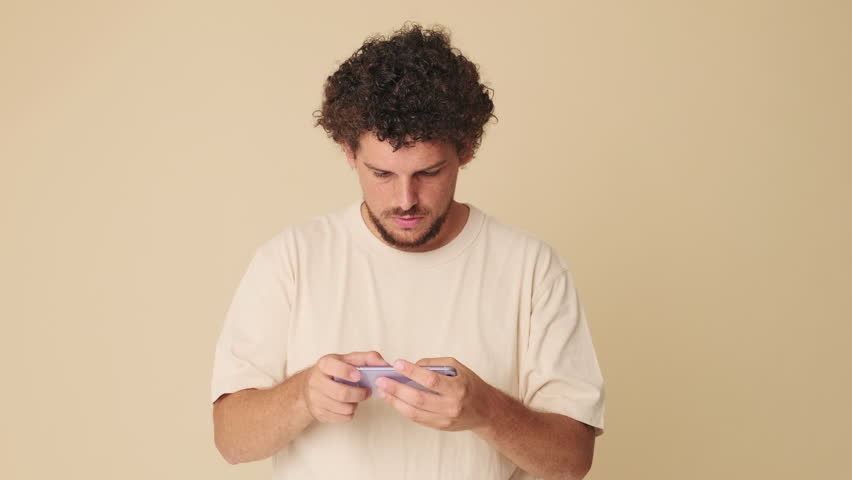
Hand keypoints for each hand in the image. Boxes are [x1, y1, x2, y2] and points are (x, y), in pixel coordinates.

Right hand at [301, 350, 388, 423]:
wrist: (310, 386)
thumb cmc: (334, 371)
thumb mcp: (347, 360)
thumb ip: (367, 358)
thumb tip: (384, 364)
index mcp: (324, 364)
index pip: (332, 367)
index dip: (346, 372)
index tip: (358, 376)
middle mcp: (316, 381)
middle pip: (341, 393)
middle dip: (359, 394)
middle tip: (367, 392)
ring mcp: (315, 398)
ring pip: (343, 408)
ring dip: (355, 404)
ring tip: (356, 398)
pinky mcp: (318, 413)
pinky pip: (341, 418)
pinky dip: (350, 413)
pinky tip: (348, 405)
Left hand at [375, 357, 496, 431]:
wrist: (486, 411)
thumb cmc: (471, 386)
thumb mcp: (459, 368)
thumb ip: (435, 364)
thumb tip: (413, 365)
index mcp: (458, 388)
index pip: (431, 380)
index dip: (412, 372)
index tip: (398, 364)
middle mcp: (451, 405)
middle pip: (418, 398)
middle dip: (396, 389)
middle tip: (382, 380)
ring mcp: (445, 419)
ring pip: (414, 412)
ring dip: (395, 401)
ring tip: (383, 391)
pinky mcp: (439, 427)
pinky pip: (417, 419)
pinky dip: (403, 409)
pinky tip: (394, 401)